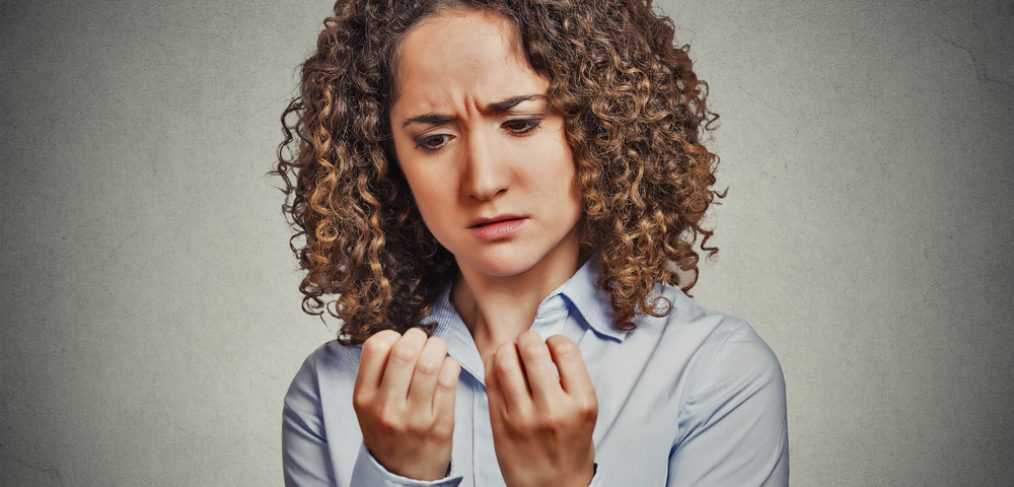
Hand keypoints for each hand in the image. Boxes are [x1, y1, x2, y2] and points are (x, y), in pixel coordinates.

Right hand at [352, 328, 460, 479]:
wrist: (403, 475)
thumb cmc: (388, 432)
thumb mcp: (367, 406)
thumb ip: (376, 373)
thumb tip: (399, 335)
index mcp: (363, 398)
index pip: (375, 347)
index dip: (392, 335)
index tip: (400, 341)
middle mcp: (386, 408)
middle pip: (405, 351)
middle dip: (420, 337)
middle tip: (425, 341)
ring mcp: (414, 418)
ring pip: (430, 364)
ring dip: (439, 348)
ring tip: (439, 350)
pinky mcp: (440, 425)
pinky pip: (449, 381)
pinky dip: (452, 365)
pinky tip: (448, 367)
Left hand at [484, 330, 597, 486]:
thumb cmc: (570, 446)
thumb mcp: (585, 412)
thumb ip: (571, 379)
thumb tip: (547, 343)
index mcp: (581, 403)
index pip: (565, 348)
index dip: (554, 339)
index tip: (551, 346)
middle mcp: (553, 409)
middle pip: (532, 349)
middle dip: (527, 338)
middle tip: (527, 344)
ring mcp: (523, 417)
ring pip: (504, 360)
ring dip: (506, 349)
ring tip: (511, 354)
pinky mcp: (499, 424)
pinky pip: (489, 380)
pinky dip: (492, 364)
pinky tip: (499, 367)